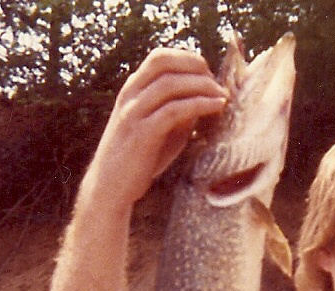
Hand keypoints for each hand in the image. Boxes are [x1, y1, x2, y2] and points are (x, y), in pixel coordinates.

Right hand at [87, 48, 227, 208]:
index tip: (209, 73)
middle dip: (195, 67)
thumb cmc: (139, 159)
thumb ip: (178, 111)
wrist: (110, 188)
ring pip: (170, 84)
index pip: (159, 58)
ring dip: (202, 86)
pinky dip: (199, 105)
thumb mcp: (160, 129)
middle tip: (218, 84)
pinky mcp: (142, 134)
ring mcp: (133, 113)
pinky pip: (173, 110)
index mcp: (132, 91)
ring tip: (223, 96)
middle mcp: (130, 96)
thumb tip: (205, 97)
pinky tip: (216, 108)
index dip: (187, 59)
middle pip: (163, 62)